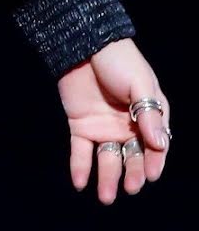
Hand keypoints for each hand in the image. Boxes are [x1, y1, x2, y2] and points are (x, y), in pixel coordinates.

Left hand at [57, 37, 169, 204]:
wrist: (83, 41)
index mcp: (148, 116)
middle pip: (133, 157)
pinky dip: (80, 168)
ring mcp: (104, 127)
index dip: (155, 161)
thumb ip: (148, 112)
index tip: (152, 175)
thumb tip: (159, 145)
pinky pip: (81, 151)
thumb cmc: (118, 59)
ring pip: (109, 160)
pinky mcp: (81, 126)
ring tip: (106, 197)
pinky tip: (80, 183)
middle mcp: (127, 127)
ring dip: (108, 179)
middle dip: (133, 174)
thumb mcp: (139, 82)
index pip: (155, 145)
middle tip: (130, 187)